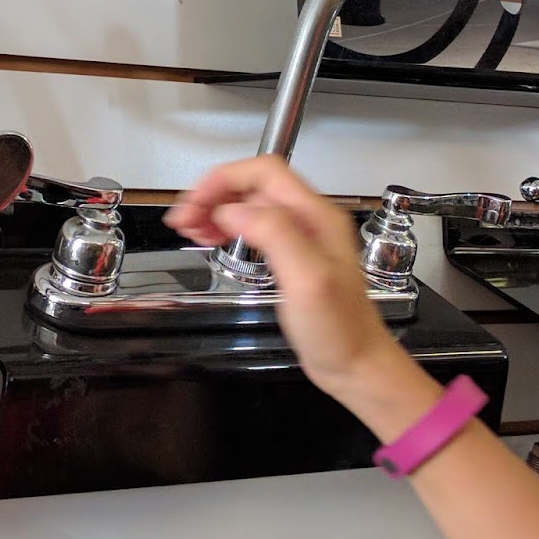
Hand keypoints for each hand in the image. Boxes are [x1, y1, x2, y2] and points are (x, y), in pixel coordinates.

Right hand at [165, 157, 437, 433]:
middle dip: (213, 195)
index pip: (263, 172)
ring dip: (215, 210)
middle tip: (182, 219)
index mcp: (316, 216)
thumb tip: (234, 211)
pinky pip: (252, 227)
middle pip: (252, 184)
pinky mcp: (290, 256)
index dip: (223, 181)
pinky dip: (226, 227)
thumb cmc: (340, 331)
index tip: (194, 204)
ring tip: (189, 228)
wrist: (356, 365)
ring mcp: (300, 237)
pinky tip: (211, 239)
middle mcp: (309, 220)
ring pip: (249, 204)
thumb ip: (274, 235)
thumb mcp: (308, 280)